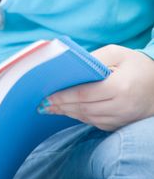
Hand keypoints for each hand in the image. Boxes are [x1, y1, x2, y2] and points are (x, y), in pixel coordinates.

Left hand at [38, 44, 153, 130]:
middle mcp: (121, 106)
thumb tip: (71, 67)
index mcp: (120, 87)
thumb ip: (94, 59)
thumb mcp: (117, 53)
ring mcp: (121, 119)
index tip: (47, 96)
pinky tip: (67, 111)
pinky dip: (80, 117)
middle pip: (84, 109)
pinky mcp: (120, 124)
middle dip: (61, 106)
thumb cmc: (136, 65)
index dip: (64, 96)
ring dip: (68, 113)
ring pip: (88, 118)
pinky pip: (96, 123)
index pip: (85, 94)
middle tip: (42, 103)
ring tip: (50, 107)